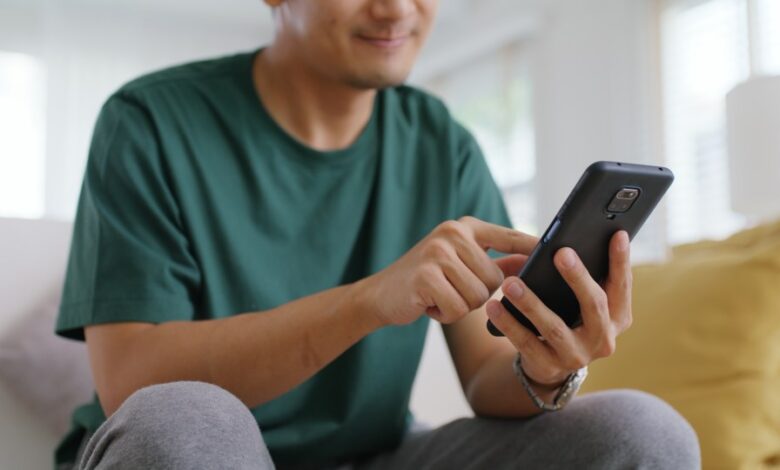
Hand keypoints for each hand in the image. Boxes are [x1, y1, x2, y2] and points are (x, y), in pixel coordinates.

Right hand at [362, 216, 537, 326]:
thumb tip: (531, 263)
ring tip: (439, 297)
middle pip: (496, 279)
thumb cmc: (424, 282)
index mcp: (464, 227)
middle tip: (450, 291)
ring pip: (479, 297)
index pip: (509, 237)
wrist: (379, 295)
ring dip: (461, 306)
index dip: (532, 249)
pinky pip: (459, 308)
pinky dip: (446, 314)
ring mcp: (438, 252)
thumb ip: (493, 263)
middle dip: (478, 296)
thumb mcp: (458, 266)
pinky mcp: (427, 275)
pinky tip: (429, 305)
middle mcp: (452, 233)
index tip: (561, 252)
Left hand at [485, 231, 632, 386]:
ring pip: (553, 327)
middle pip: (594, 305)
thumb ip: (585, 278)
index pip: (621, 286)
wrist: (549, 364)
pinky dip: (508, 323)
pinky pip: (525, 342)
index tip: (617, 234)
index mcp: (617, 318)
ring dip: (530, 302)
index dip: (621, 261)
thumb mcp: (582, 302)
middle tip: (560, 253)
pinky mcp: (549, 366)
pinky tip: (494, 306)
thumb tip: (569, 244)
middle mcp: (603, 340)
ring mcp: (577, 356)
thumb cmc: (568, 318)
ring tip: (510, 282)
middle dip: (577, 277)